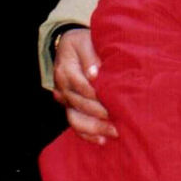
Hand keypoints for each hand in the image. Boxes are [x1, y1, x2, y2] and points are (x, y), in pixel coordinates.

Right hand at [52, 28, 117, 142]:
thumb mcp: (87, 41)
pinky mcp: (69, 107)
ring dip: (94, 128)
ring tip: (113, 133)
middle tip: (119, 120)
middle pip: (78, 104)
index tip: (114, 100)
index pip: (81, 85)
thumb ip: (91, 56)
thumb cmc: (83, 42)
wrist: (69, 46)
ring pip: (74, 118)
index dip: (96, 95)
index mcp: (65, 69)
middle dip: (99, 114)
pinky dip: (87, 134)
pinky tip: (102, 140)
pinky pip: (75, 124)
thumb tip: (95, 74)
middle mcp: (61, 87)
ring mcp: (64, 99)